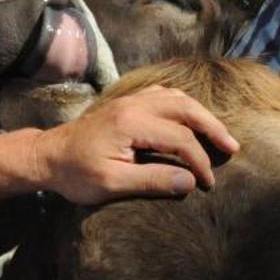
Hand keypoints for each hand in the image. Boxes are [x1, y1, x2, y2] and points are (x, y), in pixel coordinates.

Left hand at [30, 86, 237, 203]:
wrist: (47, 156)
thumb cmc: (76, 174)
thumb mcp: (112, 184)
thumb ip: (152, 181)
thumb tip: (190, 182)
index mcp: (132, 123)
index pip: (180, 138)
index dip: (199, 161)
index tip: (207, 183)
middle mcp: (134, 104)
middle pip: (186, 108)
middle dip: (212, 128)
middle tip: (232, 148)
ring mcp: (130, 100)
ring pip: (176, 97)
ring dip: (200, 114)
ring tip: (218, 134)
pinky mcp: (126, 103)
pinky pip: (163, 95)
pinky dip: (182, 105)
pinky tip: (189, 119)